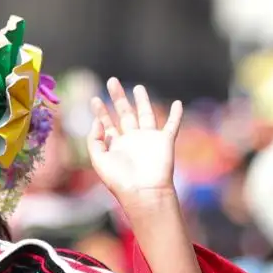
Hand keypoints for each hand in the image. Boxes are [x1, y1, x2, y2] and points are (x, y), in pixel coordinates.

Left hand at [88, 78, 183, 215]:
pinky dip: (176, 115)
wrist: (144, 192)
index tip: (94, 99)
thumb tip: (96, 122)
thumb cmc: (120, 180)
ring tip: (137, 87)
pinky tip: (178, 104)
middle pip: (124, 114)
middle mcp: (132, 140)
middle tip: (112, 81)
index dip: (100, 112)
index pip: (107, 124)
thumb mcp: (99, 160)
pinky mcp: (164, 142)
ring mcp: (149, 140)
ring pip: (146, 115)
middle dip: (118, 97)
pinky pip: (172, 125)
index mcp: (116, 146)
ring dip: (142, 101)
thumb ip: (94, 140)